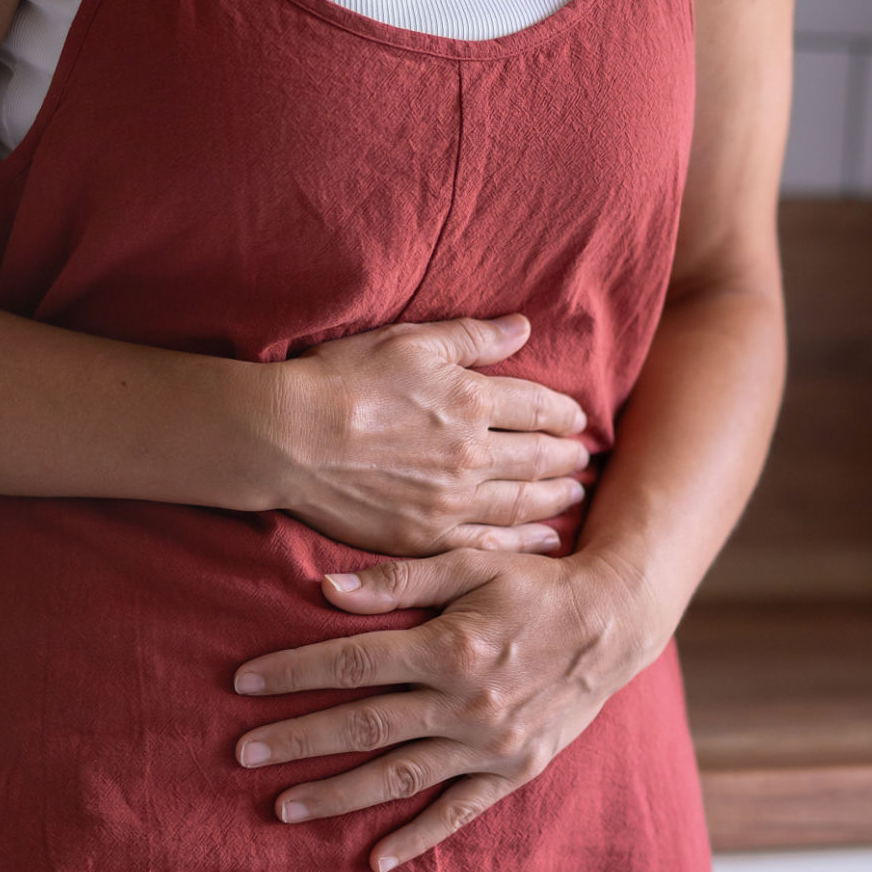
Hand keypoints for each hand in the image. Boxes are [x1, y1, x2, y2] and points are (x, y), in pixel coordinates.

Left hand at [229, 548, 667, 871]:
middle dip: (297, 740)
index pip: (353, 663)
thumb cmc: (535, 584)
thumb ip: (398, 581)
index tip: (242, 683)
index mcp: (450, 646)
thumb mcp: (472, 563)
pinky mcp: (514, 771)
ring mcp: (491, 744)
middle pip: (364, 726)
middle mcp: (467, 702)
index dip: (293, 672)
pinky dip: (416, 839)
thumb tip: (325, 591)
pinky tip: (373, 862)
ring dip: (337, 795)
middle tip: (242, 755)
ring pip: (399, 776)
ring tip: (283, 807)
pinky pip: (457, 812)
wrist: (616, 623)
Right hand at [271, 314, 591, 555]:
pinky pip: (490, 543)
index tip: (577, 417)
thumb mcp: (409, 341)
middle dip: (567, 457)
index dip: (564, 413)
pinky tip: (543, 539)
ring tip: (573, 494)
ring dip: (555, 498)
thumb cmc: (342, 380)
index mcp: (473, 401)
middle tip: (582, 458)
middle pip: (539, 458)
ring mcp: (452, 501)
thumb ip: (472, 337)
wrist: (288, 438)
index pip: (539, 408)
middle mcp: (473, 454)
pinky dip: (524, 541)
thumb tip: (523, 328)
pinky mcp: (427, 536)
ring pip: (523, 502)